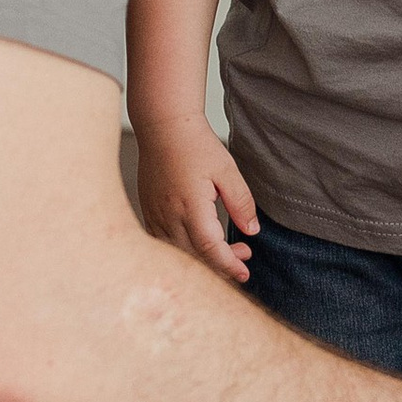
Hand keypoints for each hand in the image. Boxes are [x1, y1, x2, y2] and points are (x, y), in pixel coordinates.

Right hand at [134, 114, 256, 279]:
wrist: (163, 128)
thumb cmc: (195, 145)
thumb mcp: (227, 171)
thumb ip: (241, 202)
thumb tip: (252, 230)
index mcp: (190, 207)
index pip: (210, 249)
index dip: (228, 265)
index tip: (244, 273)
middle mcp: (168, 216)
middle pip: (194, 258)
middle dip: (220, 265)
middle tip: (244, 256)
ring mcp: (155, 216)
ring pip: (177, 254)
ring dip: (203, 259)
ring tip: (229, 248)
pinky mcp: (148, 212)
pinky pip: (163, 243)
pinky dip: (183, 250)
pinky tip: (200, 241)